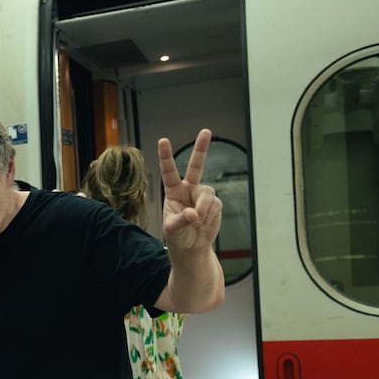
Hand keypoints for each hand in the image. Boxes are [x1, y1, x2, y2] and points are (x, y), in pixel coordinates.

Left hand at [158, 129, 222, 252]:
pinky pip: (215, 205)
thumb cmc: (177, 236)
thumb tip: (194, 213)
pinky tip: (203, 224)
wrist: (192, 247)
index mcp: (173, 191)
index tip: (163, 140)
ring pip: (207, 193)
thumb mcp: (172, 229)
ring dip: (203, 208)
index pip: (169, 171)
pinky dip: (209, 216)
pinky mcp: (215, 204)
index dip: (166, 156)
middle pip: (196, 165)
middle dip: (202, 148)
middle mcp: (188, 189)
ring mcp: (202, 195)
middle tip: (206, 131)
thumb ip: (181, 220)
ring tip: (197, 221)